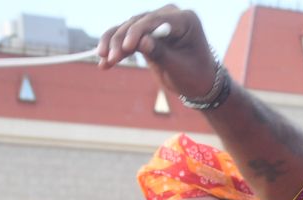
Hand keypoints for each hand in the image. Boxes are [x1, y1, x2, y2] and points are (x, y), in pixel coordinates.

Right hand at [96, 7, 216, 100]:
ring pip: (128, 27)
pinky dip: (115, 48)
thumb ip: (161, 53)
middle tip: (108, 58)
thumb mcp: (180, 68)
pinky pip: (127, 36)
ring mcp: (156, 22)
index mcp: (185, 19)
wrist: (199, 82)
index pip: (156, 20)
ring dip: (113, 43)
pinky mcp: (146, 32)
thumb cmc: (195, 76)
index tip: (127, 48)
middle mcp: (169, 15)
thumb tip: (141, 42)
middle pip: (138, 22)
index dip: (138, 32)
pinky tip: (104, 63)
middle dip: (121, 40)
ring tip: (103, 61)